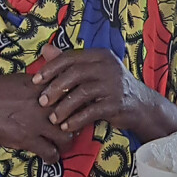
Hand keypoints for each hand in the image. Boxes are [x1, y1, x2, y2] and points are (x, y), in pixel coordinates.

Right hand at [0, 74, 75, 163]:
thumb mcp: (15, 80)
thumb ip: (34, 83)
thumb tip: (47, 84)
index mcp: (39, 85)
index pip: (69, 90)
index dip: (76, 100)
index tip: (76, 106)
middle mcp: (41, 102)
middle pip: (74, 113)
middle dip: (76, 122)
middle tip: (73, 128)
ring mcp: (35, 121)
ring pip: (67, 136)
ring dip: (67, 142)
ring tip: (62, 144)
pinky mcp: (27, 138)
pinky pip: (51, 152)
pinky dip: (52, 157)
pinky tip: (49, 157)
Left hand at [32, 46, 159, 135]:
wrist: (141, 106)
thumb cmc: (110, 87)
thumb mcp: (92, 71)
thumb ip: (69, 62)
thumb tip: (45, 49)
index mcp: (99, 55)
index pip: (70, 58)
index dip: (50, 69)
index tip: (35, 81)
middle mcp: (108, 66)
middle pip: (75, 74)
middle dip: (54, 89)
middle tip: (41, 101)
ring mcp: (114, 85)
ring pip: (82, 94)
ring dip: (63, 107)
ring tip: (52, 118)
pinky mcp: (117, 103)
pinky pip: (92, 112)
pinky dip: (76, 120)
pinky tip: (66, 127)